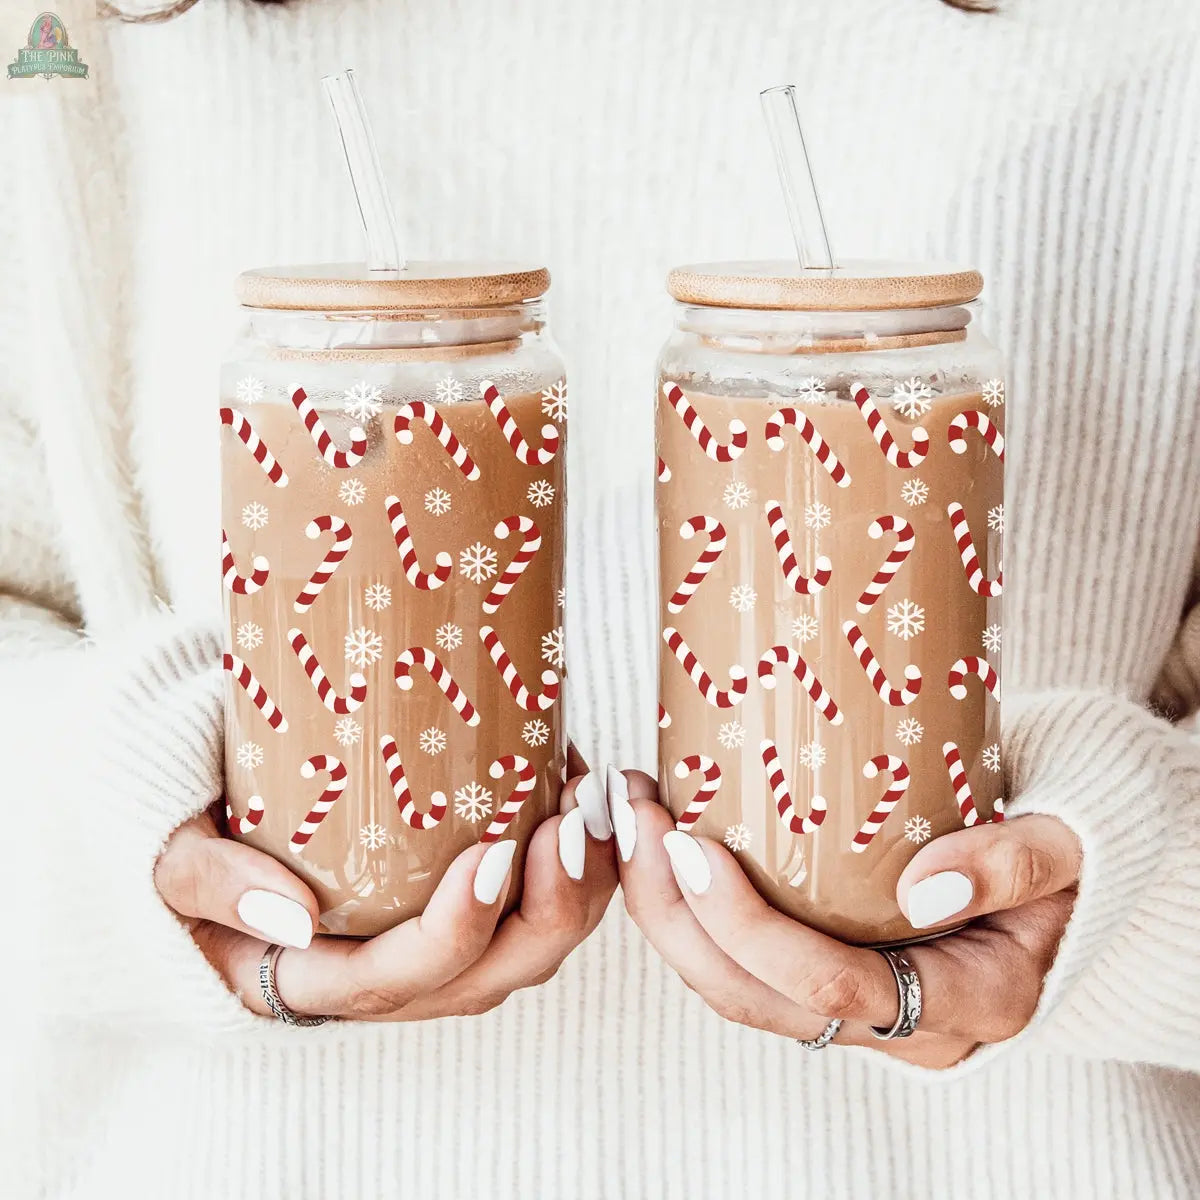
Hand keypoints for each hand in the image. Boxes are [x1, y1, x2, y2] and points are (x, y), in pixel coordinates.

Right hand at [153, 746, 616, 1021]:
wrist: (211, 808)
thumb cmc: (191, 834)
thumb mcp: (171, 858)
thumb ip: (211, 882)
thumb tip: (290, 915)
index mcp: (311, 979)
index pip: (398, 977)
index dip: (458, 929)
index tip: (494, 851)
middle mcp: (383, 974)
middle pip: (486, 975)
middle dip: (547, 910)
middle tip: (571, 826)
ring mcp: (428, 940)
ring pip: (524, 946)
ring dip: (575, 887)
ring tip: (595, 807)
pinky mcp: (457, 901)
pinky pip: (530, 901)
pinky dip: (569, 859)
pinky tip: (581, 790)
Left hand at [608, 768, 1079, 1067]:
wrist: (1059, 871)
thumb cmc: (1063, 854)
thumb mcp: (1066, 848)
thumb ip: (1014, 864)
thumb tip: (924, 891)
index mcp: (969, 1001)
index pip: (835, 986)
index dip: (749, 927)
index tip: (691, 848)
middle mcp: (904, 1024)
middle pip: (758, 998)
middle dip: (675, 915)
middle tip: (635, 820)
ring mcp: (860, 1005)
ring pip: (734, 989)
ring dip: (665, 911)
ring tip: (630, 821)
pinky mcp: (826, 973)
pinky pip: (740, 963)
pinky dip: (687, 909)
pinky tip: (659, 842)